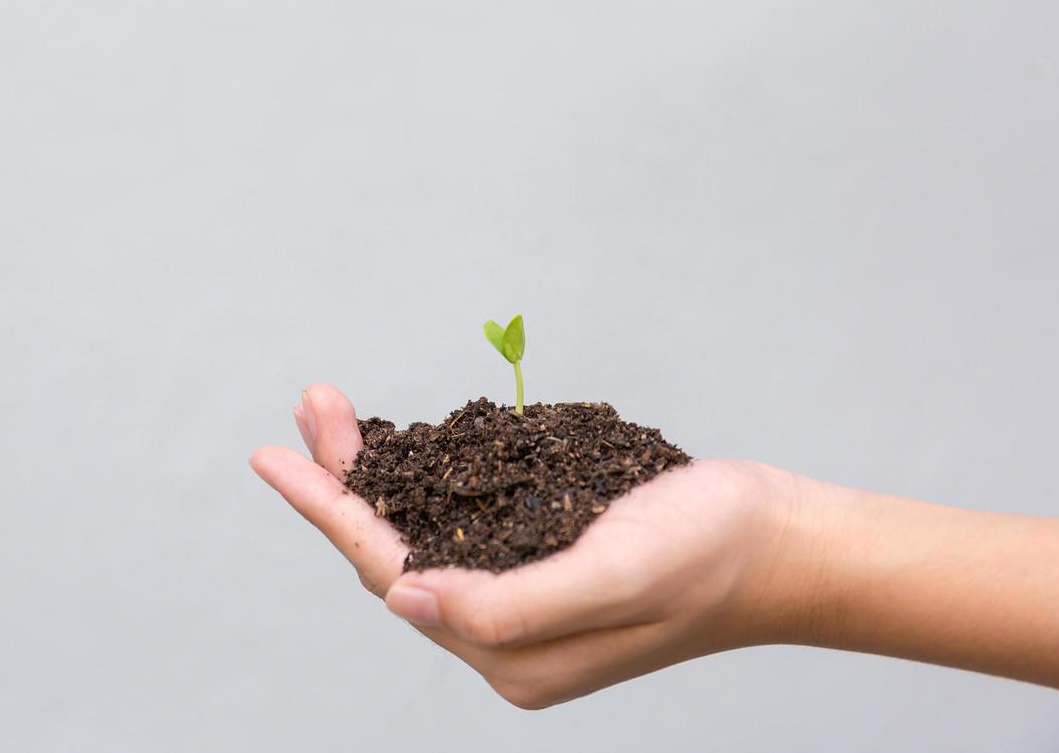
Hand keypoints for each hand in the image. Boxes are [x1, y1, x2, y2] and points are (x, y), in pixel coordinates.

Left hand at [250, 383, 805, 707]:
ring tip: (332, 411)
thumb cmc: (712, 555)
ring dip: (374, 469)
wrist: (784, 543)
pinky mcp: (541, 557)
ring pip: (420, 529)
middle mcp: (504, 631)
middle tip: (311, 405)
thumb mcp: (616, 575)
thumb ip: (509, 603)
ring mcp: (521, 594)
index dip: (329, 510)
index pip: (391, 573)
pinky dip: (423, 471)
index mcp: (511, 652)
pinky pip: (459, 517)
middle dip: (343, 478)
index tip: (273, 457)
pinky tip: (402, 439)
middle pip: (392, 549)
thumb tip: (403, 597)